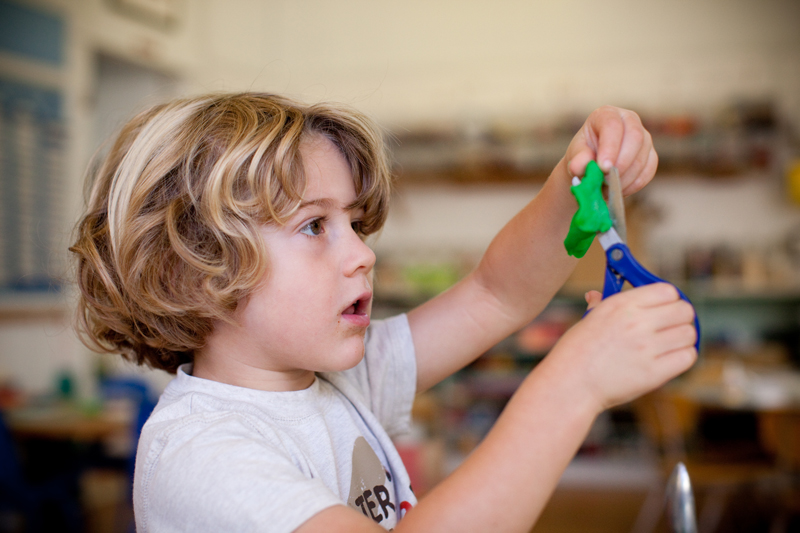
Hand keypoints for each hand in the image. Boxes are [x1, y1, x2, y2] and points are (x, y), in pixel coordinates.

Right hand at [550, 283, 696, 411]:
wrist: (570, 384)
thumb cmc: (575, 351)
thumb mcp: (587, 319)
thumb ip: (600, 304)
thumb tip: (596, 295)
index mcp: (621, 305)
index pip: (667, 290)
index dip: (669, 299)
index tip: (664, 307)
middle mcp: (637, 322)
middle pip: (684, 310)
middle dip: (681, 317)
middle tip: (671, 326)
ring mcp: (647, 348)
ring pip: (689, 333)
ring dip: (683, 338)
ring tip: (670, 344)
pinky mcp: (654, 372)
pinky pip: (687, 357)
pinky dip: (683, 357)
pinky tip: (670, 359)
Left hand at [564, 106, 656, 196]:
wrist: (592, 167)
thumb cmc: (582, 157)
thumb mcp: (575, 156)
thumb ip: (577, 160)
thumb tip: (579, 166)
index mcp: (606, 114)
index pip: (612, 125)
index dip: (610, 147)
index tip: (603, 167)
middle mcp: (629, 120)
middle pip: (635, 138)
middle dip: (621, 163)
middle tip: (606, 180)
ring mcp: (644, 137)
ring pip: (642, 158)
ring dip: (625, 177)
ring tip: (607, 187)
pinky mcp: (651, 155)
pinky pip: (648, 171)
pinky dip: (633, 184)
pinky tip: (619, 189)